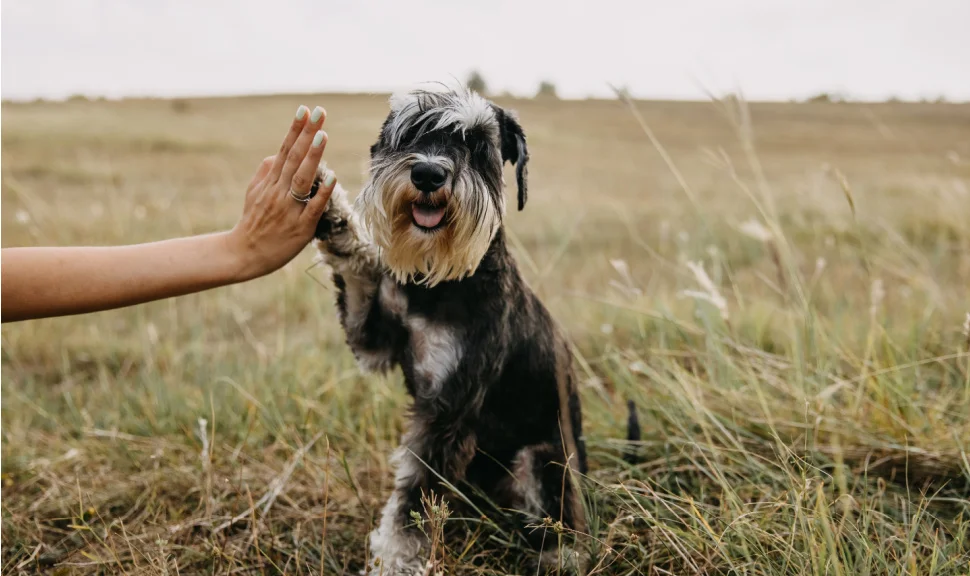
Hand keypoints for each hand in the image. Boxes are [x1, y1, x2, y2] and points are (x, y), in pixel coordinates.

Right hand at [227, 104, 337, 279]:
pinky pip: (312, 209)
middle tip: (319, 113)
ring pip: (302, 179)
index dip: (295, 130)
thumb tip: (276, 153)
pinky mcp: (300, 228)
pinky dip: (321, 193)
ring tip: (323, 136)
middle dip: (307, 134)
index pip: (285, 150)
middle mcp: (278, 192)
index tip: (305, 109)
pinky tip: (331, 178)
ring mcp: (289, 209)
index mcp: (270, 182)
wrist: (244, 254)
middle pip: (294, 158)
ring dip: (313, 157)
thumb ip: (265, 172)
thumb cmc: (253, 222)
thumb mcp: (253, 193)